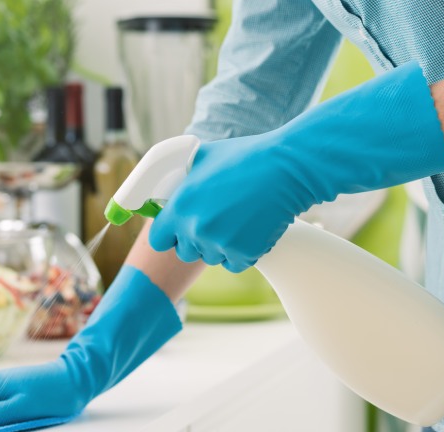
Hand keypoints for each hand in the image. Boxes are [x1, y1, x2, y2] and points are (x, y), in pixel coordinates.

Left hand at [148, 132, 311, 272]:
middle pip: (184, 253)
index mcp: (180, 207)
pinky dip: (240, 253)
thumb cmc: (245, 157)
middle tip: (213, 222)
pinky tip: (249, 230)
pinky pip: (234, 264)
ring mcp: (220, 244)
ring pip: (211, 257)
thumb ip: (183, 178)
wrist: (285, 169)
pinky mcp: (245, 254)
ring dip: (219, 246)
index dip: (168, 235)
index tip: (176, 231)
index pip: (158, 240)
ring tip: (236, 220)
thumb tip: (172, 185)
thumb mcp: (203, 157)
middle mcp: (196, 229)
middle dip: (194, 241)